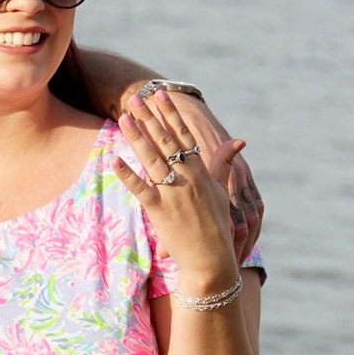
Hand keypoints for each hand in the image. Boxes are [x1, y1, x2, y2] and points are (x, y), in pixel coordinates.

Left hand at [108, 83, 246, 290]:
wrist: (211, 259)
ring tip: (123, 117)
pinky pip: (141, 189)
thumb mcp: (222, 191)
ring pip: (152, 159)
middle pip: (165, 142)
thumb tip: (239, 140)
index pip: (184, 136)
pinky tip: (114, 160)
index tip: (162, 95)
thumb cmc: (217, 225)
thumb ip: (224, 164)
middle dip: (149, 118)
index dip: (171, 114)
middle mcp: (188, 179)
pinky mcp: (160, 211)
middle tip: (135, 98)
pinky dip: (127, 175)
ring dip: (136, 137)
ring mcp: (173, 194)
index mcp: (201, 172)